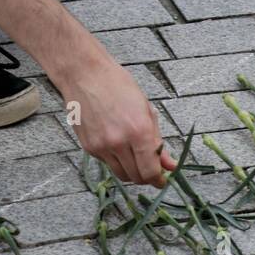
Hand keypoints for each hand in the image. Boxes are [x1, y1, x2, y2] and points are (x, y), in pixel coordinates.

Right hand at [60, 57, 176, 186]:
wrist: (85, 75)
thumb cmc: (118, 85)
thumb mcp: (145, 109)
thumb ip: (157, 141)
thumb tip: (169, 164)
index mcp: (138, 131)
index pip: (150, 171)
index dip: (159, 179)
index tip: (162, 179)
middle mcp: (119, 143)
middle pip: (136, 177)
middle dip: (146, 177)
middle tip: (151, 168)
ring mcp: (101, 147)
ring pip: (121, 174)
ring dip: (131, 171)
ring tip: (135, 156)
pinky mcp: (89, 148)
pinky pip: (107, 163)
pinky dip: (116, 160)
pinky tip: (117, 143)